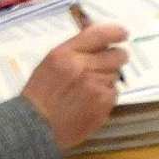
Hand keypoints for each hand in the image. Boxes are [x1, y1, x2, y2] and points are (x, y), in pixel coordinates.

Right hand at [21, 20, 130, 151]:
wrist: (35, 126)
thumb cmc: (40, 94)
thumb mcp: (51, 63)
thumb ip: (75, 50)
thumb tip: (99, 39)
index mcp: (66, 53)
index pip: (101, 33)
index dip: (117, 32)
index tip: (122, 34)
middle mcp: (82, 66)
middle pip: (118, 54)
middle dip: (116, 58)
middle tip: (107, 65)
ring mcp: (95, 85)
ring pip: (115, 74)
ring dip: (107, 79)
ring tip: (89, 90)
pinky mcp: (103, 103)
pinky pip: (114, 92)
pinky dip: (106, 96)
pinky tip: (90, 103)